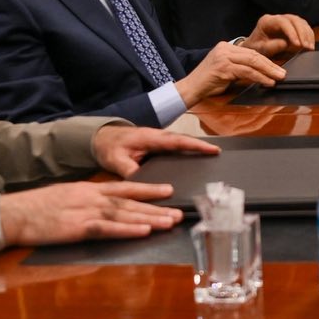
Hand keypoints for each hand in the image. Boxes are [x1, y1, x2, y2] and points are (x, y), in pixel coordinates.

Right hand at [0, 180, 183, 246]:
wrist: (14, 213)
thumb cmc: (37, 207)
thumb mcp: (67, 195)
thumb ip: (87, 199)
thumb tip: (105, 205)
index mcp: (90, 189)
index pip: (126, 187)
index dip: (149, 188)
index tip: (169, 191)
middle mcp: (93, 197)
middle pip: (132, 202)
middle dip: (157, 207)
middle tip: (179, 212)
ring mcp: (87, 211)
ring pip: (126, 215)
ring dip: (150, 219)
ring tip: (170, 222)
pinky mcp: (79, 227)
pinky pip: (109, 229)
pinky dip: (128, 230)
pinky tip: (143, 232)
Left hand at [91, 124, 219, 175]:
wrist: (100, 137)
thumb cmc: (108, 146)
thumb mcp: (115, 159)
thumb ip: (129, 169)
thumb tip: (142, 182)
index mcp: (150, 137)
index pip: (176, 141)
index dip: (195, 145)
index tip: (212, 150)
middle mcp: (157, 136)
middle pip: (183, 140)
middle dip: (200, 146)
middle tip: (218, 153)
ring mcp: (157, 140)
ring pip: (180, 142)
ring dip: (194, 147)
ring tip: (211, 156)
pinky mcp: (156, 145)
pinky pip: (174, 147)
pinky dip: (185, 150)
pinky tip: (192, 159)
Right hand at [173, 42, 287, 106]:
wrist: (190, 89)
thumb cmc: (208, 83)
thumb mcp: (227, 71)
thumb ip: (241, 68)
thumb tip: (261, 73)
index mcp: (226, 47)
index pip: (251, 52)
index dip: (266, 60)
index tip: (277, 68)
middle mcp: (224, 48)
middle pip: (253, 55)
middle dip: (270, 65)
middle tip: (282, 73)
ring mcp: (224, 56)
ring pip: (252, 62)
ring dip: (268, 71)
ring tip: (279, 77)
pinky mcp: (223, 67)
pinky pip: (247, 71)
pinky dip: (259, 77)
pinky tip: (267, 82)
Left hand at [241, 12, 314, 55]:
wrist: (256, 49)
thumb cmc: (256, 49)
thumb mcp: (260, 50)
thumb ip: (272, 46)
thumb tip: (287, 44)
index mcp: (266, 21)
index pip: (282, 22)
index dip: (292, 32)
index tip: (297, 44)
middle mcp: (277, 18)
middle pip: (294, 20)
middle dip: (302, 33)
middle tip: (306, 46)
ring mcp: (286, 21)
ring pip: (301, 22)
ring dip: (307, 35)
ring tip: (309, 48)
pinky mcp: (293, 27)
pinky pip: (304, 28)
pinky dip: (308, 36)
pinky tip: (309, 46)